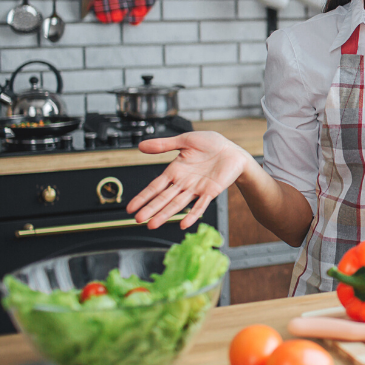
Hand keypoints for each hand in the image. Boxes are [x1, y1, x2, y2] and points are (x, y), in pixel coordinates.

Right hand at [125, 131, 251, 229]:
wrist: (233, 150)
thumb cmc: (211, 145)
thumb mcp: (185, 140)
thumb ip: (164, 145)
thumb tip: (141, 146)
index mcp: (175, 170)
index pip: (155, 186)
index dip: (143, 197)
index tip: (131, 208)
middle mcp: (184, 182)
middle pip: (163, 198)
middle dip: (151, 208)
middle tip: (138, 219)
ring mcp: (196, 188)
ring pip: (178, 204)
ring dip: (166, 214)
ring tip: (153, 224)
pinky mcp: (211, 191)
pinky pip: (200, 205)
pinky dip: (192, 214)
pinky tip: (184, 223)